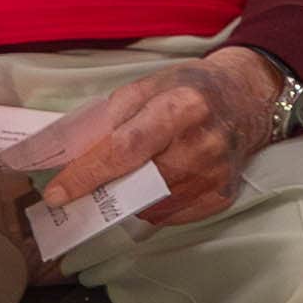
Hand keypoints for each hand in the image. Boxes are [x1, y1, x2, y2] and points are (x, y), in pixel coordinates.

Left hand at [40, 47, 289, 233]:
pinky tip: (154, 187)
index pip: (125, 149)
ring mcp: (215, 174)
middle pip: (138, 182)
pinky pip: (172, 216)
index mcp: (181, 107)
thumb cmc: (189, 89)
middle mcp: (203, 143)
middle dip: (103, 190)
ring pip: (151, 206)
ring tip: (126, 181)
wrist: (245, 99)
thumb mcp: (147, 86)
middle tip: (82, 192)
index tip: (57, 193)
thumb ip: (111, 118)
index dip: (87, 174)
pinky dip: (153, 207)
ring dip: (129, 199)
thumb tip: (74, 157)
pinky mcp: (222, 195)